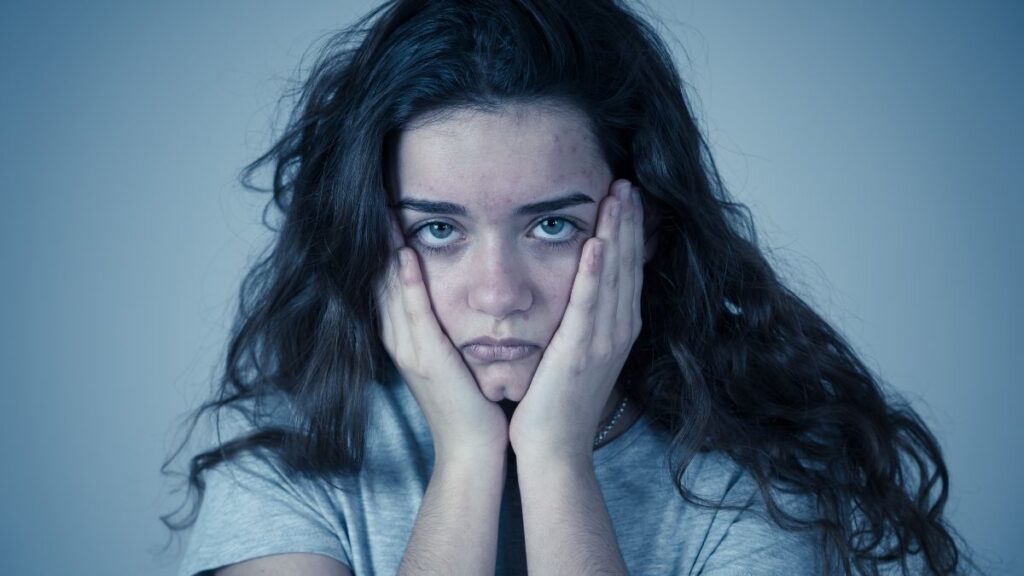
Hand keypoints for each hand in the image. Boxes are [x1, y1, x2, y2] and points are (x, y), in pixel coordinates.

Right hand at [376, 214, 508, 462]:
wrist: (474, 449)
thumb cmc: (472, 401)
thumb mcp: (453, 355)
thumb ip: (446, 324)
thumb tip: (453, 290)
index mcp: (407, 338)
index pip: (388, 281)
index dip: (382, 244)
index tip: (386, 206)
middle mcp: (401, 340)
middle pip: (382, 279)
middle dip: (378, 238)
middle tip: (374, 194)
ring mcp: (411, 350)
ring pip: (393, 290)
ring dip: (388, 249)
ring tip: (385, 211)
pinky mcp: (428, 361)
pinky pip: (416, 315)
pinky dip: (410, 284)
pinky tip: (406, 256)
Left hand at [508, 179, 643, 460]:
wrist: (553, 448)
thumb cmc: (556, 402)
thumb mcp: (574, 352)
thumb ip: (580, 319)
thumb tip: (576, 288)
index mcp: (616, 328)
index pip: (627, 268)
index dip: (630, 230)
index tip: (626, 195)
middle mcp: (617, 330)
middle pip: (628, 264)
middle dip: (629, 221)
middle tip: (627, 181)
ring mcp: (603, 342)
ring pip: (616, 276)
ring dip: (618, 234)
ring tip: (619, 195)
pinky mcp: (581, 353)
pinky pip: (590, 305)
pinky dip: (596, 274)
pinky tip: (598, 244)